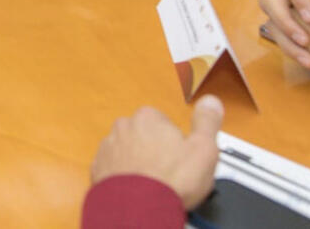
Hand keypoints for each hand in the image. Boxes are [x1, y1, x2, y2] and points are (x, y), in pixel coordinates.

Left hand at [91, 95, 223, 209]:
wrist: (138, 208)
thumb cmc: (170, 179)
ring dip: (139, 163)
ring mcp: (109, 147)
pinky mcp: (98, 168)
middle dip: (156, 151)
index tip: (183, 157)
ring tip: (154, 183)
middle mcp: (124, 127)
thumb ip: (207, 121)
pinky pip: (115, 169)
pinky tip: (138, 188)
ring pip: (129, 151)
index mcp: (148, 117)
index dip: (177, 143)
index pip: (165, 123)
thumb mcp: (204, 148)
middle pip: (146, 136)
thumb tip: (211, 102)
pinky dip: (124, 176)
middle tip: (170, 172)